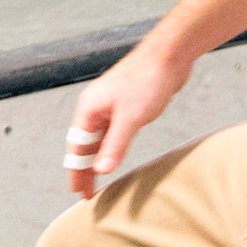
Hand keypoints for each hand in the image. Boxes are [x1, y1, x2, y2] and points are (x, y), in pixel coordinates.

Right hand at [61, 46, 183, 199]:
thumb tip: (101, 170)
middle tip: (85, 191)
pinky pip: (112, 132)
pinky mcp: (126, 105)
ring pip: (98, 137)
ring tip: (97, 178)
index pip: (77, 146)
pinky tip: (112, 155)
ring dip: (97, 158)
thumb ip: (114, 145)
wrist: (169, 55)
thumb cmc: (147, 79)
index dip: (76, 170)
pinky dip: (110, 146)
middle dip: (84, 167)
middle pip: (85, 143)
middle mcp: (95, 107)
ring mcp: (110, 105)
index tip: (77, 191)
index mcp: (89, 109)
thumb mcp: (130, 118)